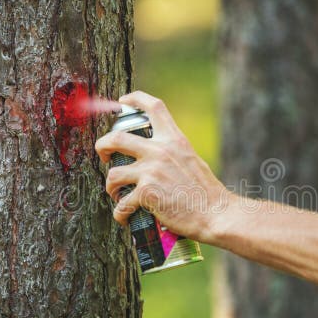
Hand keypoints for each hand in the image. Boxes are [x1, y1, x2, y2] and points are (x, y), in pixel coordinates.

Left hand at [94, 91, 229, 241]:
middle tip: (103, 156)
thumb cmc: (207, 192)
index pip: (154, 107)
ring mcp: (151, 171)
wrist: (215, 213)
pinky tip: (124, 217)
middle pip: (116, 138)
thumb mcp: (192, 160)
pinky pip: (122, 204)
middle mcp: (160, 151)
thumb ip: (174, 154)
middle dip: (102, 146)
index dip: (135, 99)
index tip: (122, 101)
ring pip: (113, 174)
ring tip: (117, 194)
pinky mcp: (146, 193)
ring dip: (110, 186)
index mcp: (174, 140)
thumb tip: (154, 158)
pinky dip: (120, 213)